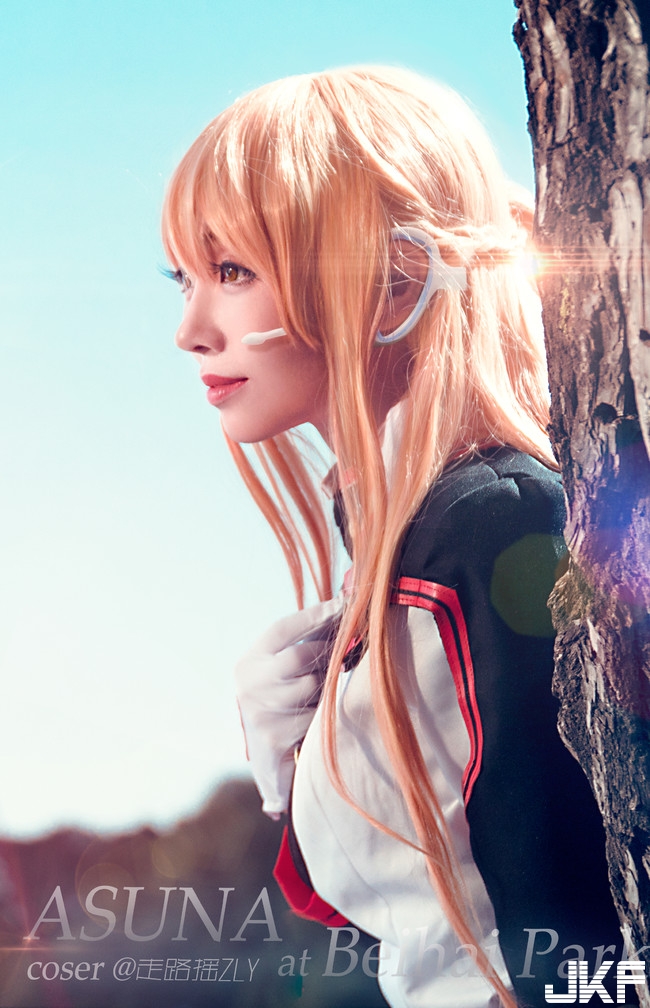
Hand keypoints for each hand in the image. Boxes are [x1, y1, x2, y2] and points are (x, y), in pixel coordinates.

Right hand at [234, 595, 343, 817]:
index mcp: (248, 663)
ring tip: (326, 688)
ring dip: (326, 685)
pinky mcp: (274, 739)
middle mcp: (249, 685)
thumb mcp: (279, 674)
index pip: (281, 629)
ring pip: (312, 686)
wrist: (268, 762)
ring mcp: (260, 713)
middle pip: (300, 657)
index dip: (313, 615)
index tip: (341, 604)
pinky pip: (316, 715)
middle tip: (346, 649)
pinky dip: (324, 713)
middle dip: (326, 653)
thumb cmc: (282, 707)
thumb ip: (302, 646)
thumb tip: (342, 610)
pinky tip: (321, 716)